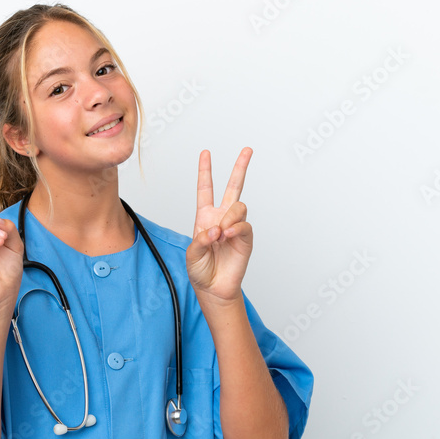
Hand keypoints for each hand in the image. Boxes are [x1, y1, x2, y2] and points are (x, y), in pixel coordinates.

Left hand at [186, 147, 253, 304]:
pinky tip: (228, 236)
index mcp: (205, 217)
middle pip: (233, 187)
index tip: (206, 153)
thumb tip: (216, 229)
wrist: (213, 288)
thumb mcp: (192, 254)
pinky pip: (244, 225)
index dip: (205, 171)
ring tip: (222, 233)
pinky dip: (236, 228)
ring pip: (239, 206)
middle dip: (240, 167)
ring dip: (229, 217)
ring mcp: (235, 226)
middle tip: (247, 150)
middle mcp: (221, 217)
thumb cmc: (200, 271)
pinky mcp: (245, 238)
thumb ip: (201, 240)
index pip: (206, 189)